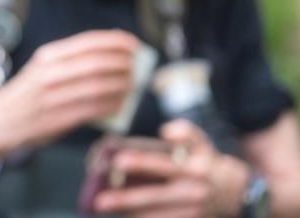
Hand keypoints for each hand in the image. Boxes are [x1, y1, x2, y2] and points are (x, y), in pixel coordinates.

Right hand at [0, 29, 137, 151]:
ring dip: (122, 86)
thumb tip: (112, 56)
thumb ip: (70, 62)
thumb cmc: (25, 95)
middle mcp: (50, 74)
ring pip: (99, 87)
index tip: (134, 44)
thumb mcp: (41, 68)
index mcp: (47, 56)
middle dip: (123, 64)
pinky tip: (119, 104)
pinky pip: (93, 110)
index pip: (89, 42)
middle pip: (97, 64)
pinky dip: (112, 106)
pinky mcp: (58, 119)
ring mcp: (53, 97)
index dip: (116, 41)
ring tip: (131, 85)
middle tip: (136, 67)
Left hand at [94, 120, 249, 217]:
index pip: (164, 164)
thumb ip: (186, 132)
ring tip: (104, 206)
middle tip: (100, 200)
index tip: (117, 161)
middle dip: (126, 199)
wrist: (239, 193)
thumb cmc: (208, 162)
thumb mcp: (202, 143)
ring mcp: (192, 211)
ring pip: (156, 214)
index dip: (141, 163)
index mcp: (195, 167)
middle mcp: (193, 191)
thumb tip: (166, 131)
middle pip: (155, 196)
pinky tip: (125, 214)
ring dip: (129, 211)